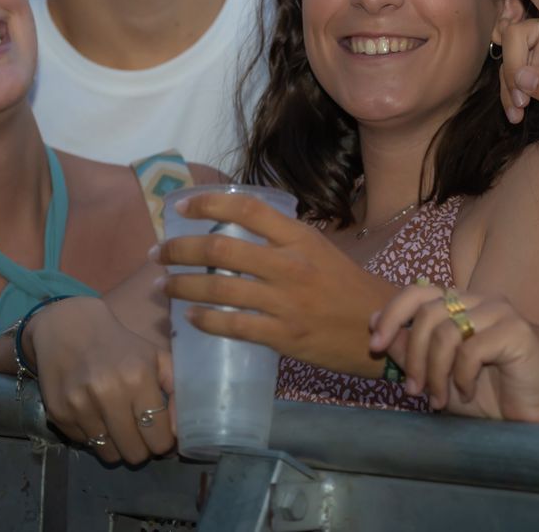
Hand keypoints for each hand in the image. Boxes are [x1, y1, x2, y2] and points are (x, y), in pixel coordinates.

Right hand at [26, 297, 173, 465]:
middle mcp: (108, 396)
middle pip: (134, 453)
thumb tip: (181, 431)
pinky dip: (94, 436)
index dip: (164, 442)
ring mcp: (80, 408)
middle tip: (141, 434)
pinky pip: (85, 444)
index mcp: (138, 379)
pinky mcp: (58, 415)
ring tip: (118, 424)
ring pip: (109, 455)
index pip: (158, 437)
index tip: (162, 437)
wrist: (68, 328)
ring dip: (118, 445)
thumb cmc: (120, 345)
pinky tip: (95, 414)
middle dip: (142, 448)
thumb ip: (177, 392)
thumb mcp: (156, 358)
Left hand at [157, 193, 398, 377]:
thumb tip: (237, 232)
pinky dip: (204, 319)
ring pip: (218, 287)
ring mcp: (285, 302)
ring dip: (182, 284)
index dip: (208, 203)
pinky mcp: (282, 335)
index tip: (182, 207)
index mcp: (300, 238)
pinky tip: (189, 316)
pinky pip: (232, 325)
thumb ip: (282, 240)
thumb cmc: (346, 285)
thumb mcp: (319, 249)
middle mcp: (289, 265)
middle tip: (158, 253)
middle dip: (179, 249)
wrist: (380, 326)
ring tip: (163, 285)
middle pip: (220, 249)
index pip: (247, 210)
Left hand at [368, 285, 538, 426]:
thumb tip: (375, 320)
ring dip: (435, 373)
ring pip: (446, 331)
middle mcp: (481, 301)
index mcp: (462, 306)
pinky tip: (469, 393)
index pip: (418, 292)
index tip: (375, 344)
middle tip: (412, 391)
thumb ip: (412, 350)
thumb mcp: (438, 378)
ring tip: (439, 401)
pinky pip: (471, 349)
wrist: (533, 422)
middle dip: (413, 356)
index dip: (392, 314)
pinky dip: (462, 377)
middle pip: (427, 312)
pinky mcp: (516, 330)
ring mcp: (500, 312)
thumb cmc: (489, 399)